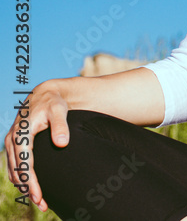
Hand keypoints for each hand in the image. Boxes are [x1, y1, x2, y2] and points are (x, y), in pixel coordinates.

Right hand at [4, 82, 70, 212]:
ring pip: (14, 171)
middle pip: (17, 171)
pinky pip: (15, 167)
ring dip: (24, 187)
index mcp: (21, 133)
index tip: (38, 194)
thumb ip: (61, 125)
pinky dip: (22, 179)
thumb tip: (63, 143)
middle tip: (42, 204)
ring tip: (40, 201)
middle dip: (28, 189)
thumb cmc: (53, 103)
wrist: (44, 96)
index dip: (30, 180)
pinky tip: (32, 188)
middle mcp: (12, 140)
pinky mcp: (14, 147)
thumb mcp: (59, 110)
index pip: (24, 162)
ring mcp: (11, 144)